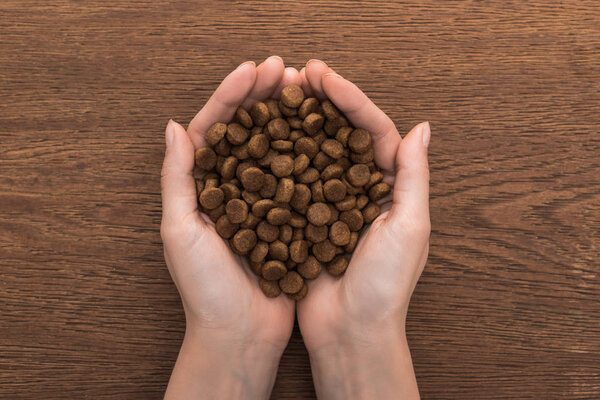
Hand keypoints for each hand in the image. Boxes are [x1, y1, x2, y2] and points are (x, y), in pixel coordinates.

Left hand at [161, 57, 301, 399]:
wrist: (240, 335)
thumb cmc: (204, 289)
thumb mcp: (181, 231)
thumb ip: (177, 179)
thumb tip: (174, 126)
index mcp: (202, 187)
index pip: (215, 130)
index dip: (232, 97)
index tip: (253, 70)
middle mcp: (233, 189)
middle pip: (248, 131)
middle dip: (263, 97)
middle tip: (284, 69)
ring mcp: (263, 202)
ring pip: (276, 148)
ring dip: (288, 116)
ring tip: (305, 89)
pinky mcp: (288, 218)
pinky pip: (299, 178)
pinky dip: (309, 153)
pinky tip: (324, 132)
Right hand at [296, 60, 430, 398]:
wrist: (351, 332)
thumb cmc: (387, 286)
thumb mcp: (410, 227)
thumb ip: (413, 176)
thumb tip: (422, 126)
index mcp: (391, 186)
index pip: (372, 129)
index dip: (349, 98)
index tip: (322, 76)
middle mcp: (360, 189)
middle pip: (340, 133)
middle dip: (320, 101)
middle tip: (296, 73)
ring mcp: (330, 203)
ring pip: (313, 151)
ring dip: (298, 122)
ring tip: (278, 95)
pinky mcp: (305, 220)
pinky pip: (291, 181)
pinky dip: (279, 158)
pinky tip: (263, 137)